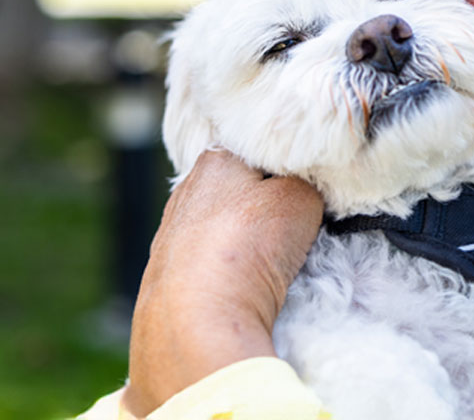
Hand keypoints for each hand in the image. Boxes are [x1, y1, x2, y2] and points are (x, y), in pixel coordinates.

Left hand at [122, 148, 324, 416]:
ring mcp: (170, 237)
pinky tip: (239, 289)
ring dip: (244, 246)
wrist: (195, 319)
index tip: (307, 196)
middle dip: (264, 210)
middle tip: (293, 234)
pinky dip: (226, 275)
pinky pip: (208, 267)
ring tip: (268, 268)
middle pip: (240, 194)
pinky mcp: (166, 278)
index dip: (287, 173)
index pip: (259, 154)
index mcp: (213, 161)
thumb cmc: (245, 247)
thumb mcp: (299, 198)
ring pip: (223, 233)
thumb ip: (303, 184)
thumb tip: (299, 193)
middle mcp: (184, 193)